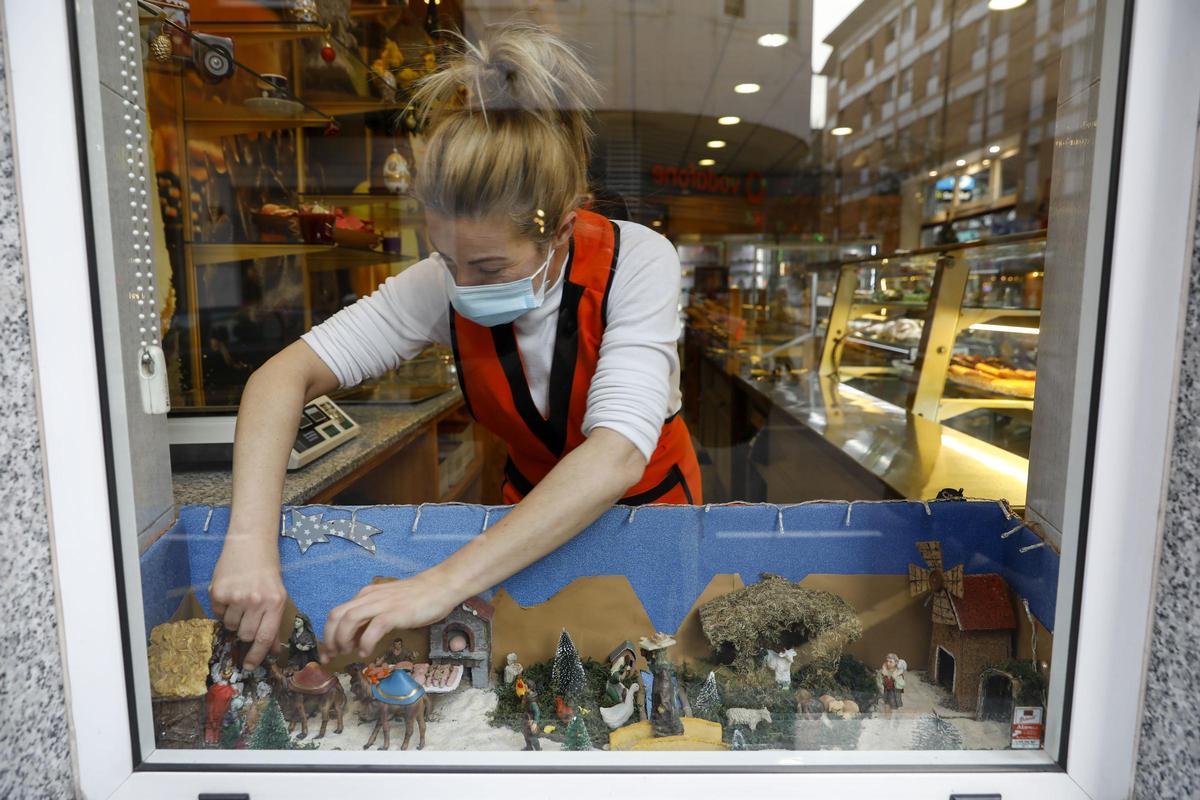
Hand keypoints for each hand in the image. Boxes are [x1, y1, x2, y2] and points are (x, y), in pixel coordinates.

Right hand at [209, 529, 287, 670]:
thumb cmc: (266, 570)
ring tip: (239, 600)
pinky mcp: (219, 591)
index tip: (250, 667)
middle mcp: (256, 601)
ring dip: (233, 619)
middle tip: (246, 617)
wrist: (250, 543)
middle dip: (244, 632)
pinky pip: (217, 612)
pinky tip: (230, 592)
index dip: (257, 655)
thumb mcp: (277, 595)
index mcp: (275, 603)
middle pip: (245, 635)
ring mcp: (237, 596)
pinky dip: (222, 607)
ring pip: (229, 626)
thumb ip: (274, 623)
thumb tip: (274, 651)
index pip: (265, 638)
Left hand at [321, 571, 458, 661]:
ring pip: (349, 620)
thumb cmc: (417, 598)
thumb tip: (357, 640)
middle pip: (337, 616)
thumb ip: (371, 618)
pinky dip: (365, 643)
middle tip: (333, 657)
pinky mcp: (396, 613)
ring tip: (348, 654)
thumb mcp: (388, 605)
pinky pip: (373, 628)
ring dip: (343, 640)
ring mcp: (382, 604)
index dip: (328, 635)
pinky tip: (366, 652)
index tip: (329, 652)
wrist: (441, 586)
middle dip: (330, 639)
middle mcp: (369, 597)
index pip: (337, 613)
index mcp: (366, 596)